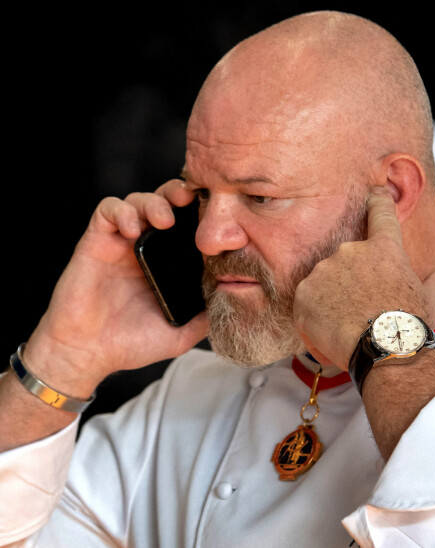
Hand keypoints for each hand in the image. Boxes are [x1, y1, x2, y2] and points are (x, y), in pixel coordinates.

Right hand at [24, 179, 208, 394]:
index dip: (199, 213)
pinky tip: (133, 229)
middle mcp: (146, 248)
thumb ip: (205, 317)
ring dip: (153, 202)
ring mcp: (121, 242)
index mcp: (166, 263)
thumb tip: (232, 302)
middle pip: (164, 203)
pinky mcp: (96, 241)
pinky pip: (107, 210)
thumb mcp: (180, 333)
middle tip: (191, 199)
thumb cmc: (131, 343)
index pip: (186, 225)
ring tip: (165, 219)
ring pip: (138, 201)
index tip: (216, 215)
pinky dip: (121, 211)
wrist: (88, 353)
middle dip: (178, 194)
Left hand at [293, 186, 434, 369]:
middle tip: (363, 308)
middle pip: (348, 260)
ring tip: (348, 324)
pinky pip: (308, 301)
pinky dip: (316, 315)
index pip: (381, 214)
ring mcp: (325, 271)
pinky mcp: (305, 293)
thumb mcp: (433, 300)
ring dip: (333, 297)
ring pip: (326, 280)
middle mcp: (351, 251)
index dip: (378, 202)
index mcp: (384, 248)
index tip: (373, 193)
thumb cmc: (410, 325)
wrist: (385, 351)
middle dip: (352, 281)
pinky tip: (331, 331)